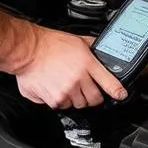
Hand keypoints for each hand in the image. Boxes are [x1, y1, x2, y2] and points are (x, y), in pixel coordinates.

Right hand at [15, 29, 147, 108]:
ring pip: (79, 104)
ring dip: (75, 98)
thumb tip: (104, 50)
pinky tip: (55, 88)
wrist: (27, 50)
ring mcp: (66, 91)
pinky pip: (62, 106)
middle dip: (91, 95)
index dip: (118, 92)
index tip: (120, 95)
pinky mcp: (54, 99)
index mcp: (87, 63)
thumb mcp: (77, 40)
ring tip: (65, 84)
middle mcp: (78, 79)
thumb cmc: (48, 43)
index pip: (110, 83)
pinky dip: (60, 100)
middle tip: (83, 86)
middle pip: (95, 99)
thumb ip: (93, 48)